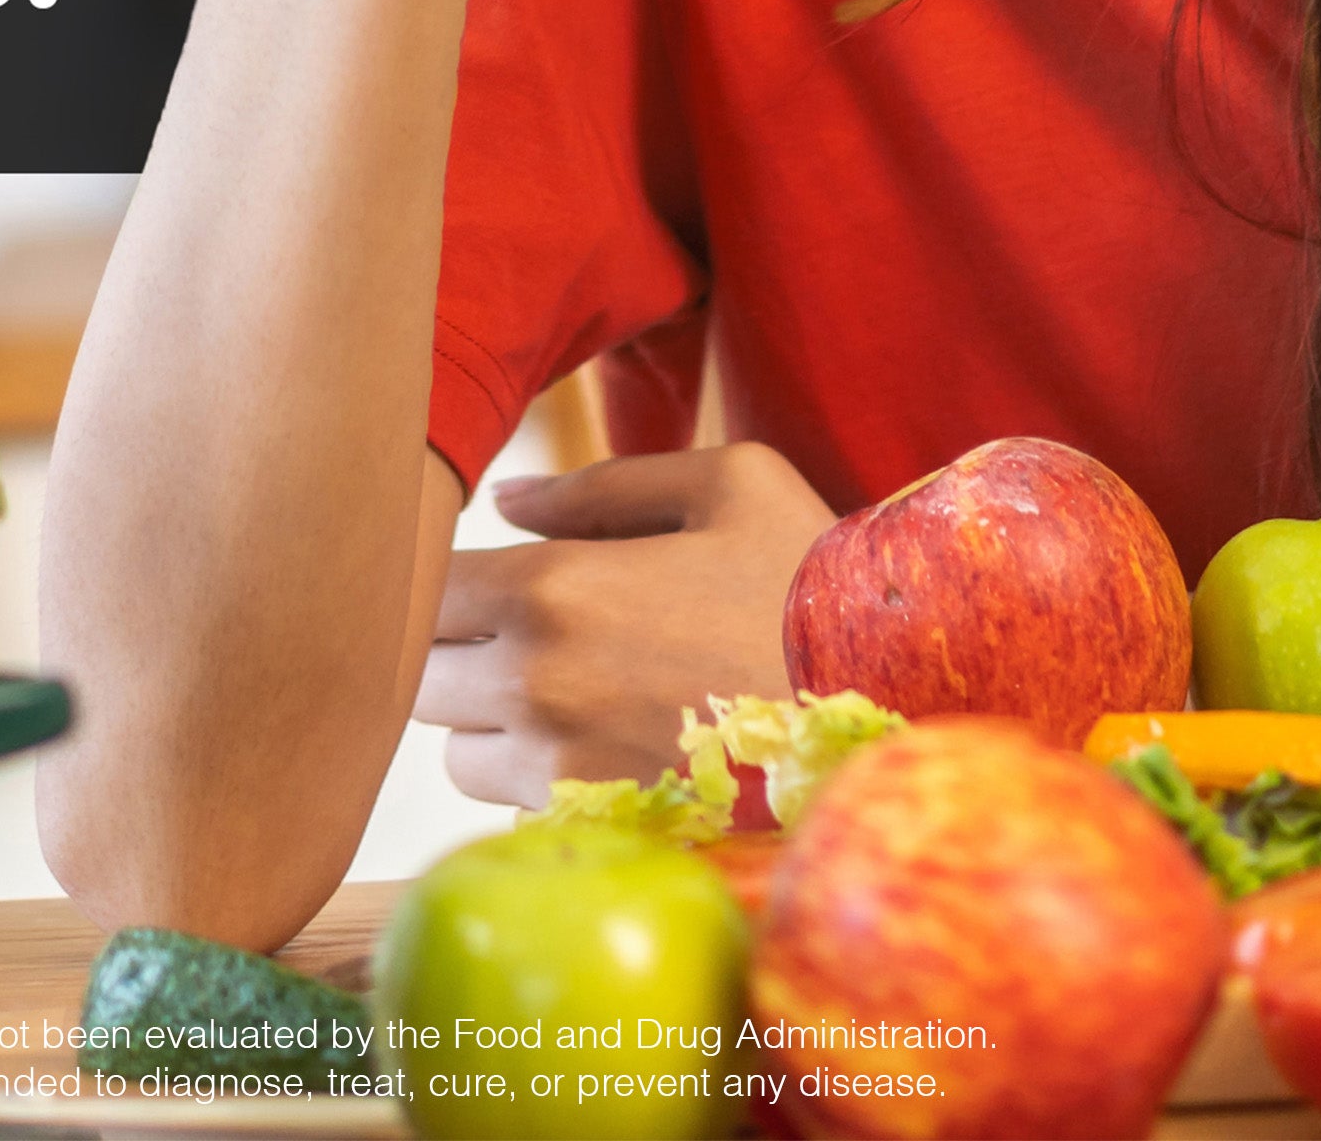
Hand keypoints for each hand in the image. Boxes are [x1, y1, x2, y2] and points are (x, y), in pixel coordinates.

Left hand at [413, 442, 838, 806]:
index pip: (428, 587)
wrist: (895, 711)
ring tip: (569, 696)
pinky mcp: (599, 836)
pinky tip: (606, 752)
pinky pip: (515, 813)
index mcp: (553, 588)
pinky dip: (537, 787)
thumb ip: (600, 485)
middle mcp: (537, 686)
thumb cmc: (811, 581)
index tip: (499, 578)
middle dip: (463, 651)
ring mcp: (562, 773)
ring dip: (491, 727)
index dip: (456, 578)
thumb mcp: (726, 484)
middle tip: (528, 636)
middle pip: (424, 676)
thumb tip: (507, 500)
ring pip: (458, 755)